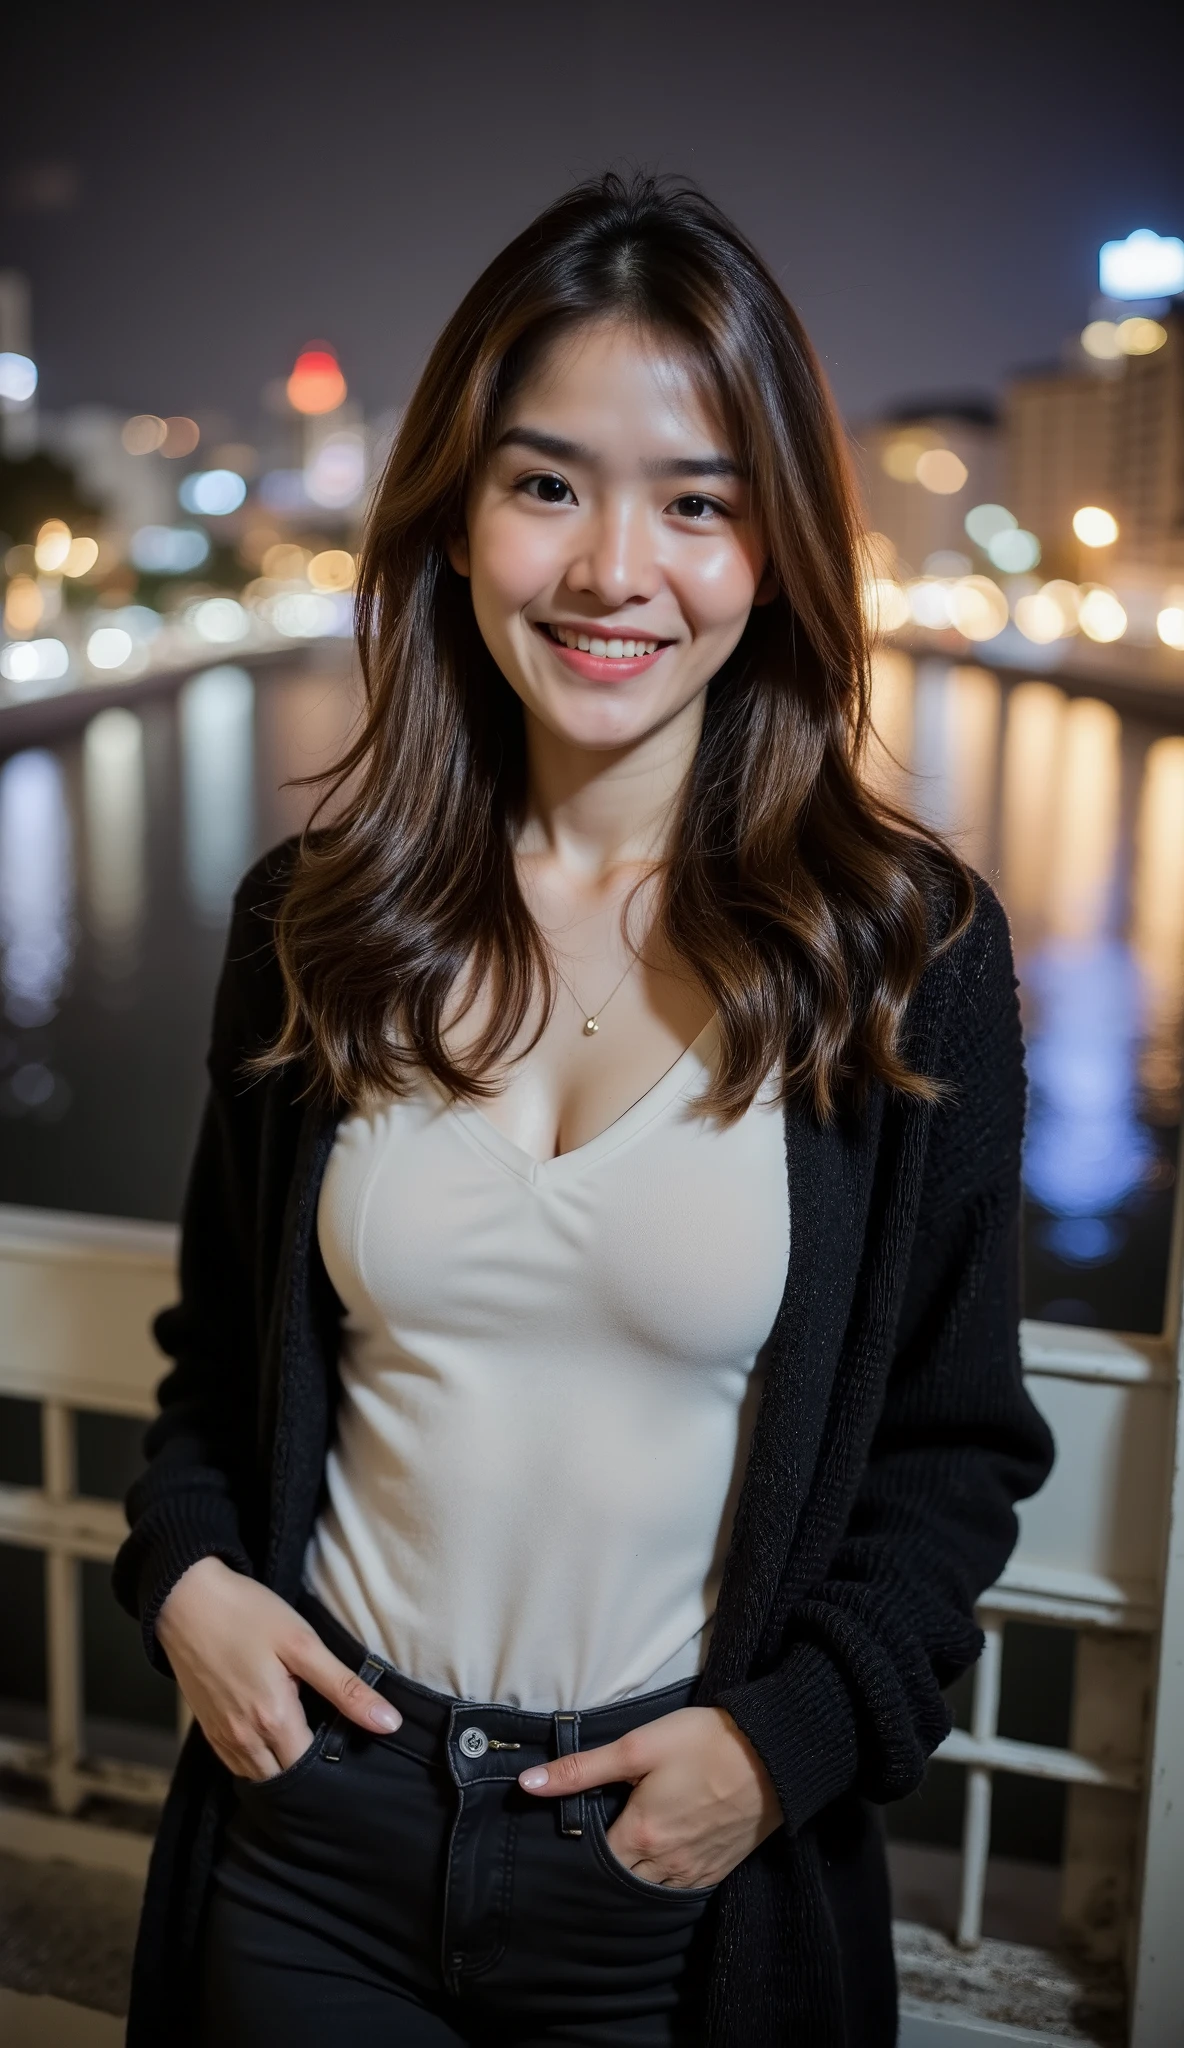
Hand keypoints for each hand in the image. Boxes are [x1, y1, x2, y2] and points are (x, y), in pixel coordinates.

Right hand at [155, 1556, 400, 1780]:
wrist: (185, 1599)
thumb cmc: (248, 1614)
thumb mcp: (303, 1644)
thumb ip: (346, 1688)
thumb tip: (388, 1723)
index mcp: (273, 1719)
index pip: (312, 1768)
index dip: (334, 1761)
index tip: (349, 1742)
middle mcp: (244, 1739)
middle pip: (285, 1779)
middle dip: (308, 1769)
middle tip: (330, 1741)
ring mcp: (221, 1737)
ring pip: (259, 1776)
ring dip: (282, 1768)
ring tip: (305, 1739)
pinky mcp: (207, 1729)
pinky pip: (237, 1764)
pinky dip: (258, 1761)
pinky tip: (273, 1737)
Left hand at [518, 1706, 780, 1889]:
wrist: (774, 1752)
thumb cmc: (704, 1742)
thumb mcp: (639, 1747)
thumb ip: (582, 1769)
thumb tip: (527, 1785)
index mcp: (641, 1837)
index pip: (593, 1863)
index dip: (578, 1852)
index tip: (567, 1836)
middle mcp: (666, 1865)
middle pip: (621, 1882)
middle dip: (604, 1869)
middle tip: (593, 1846)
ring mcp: (695, 1871)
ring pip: (651, 1891)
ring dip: (634, 1878)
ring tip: (623, 1852)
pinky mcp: (719, 1870)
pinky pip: (681, 1890)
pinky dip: (664, 1880)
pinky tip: (659, 1860)